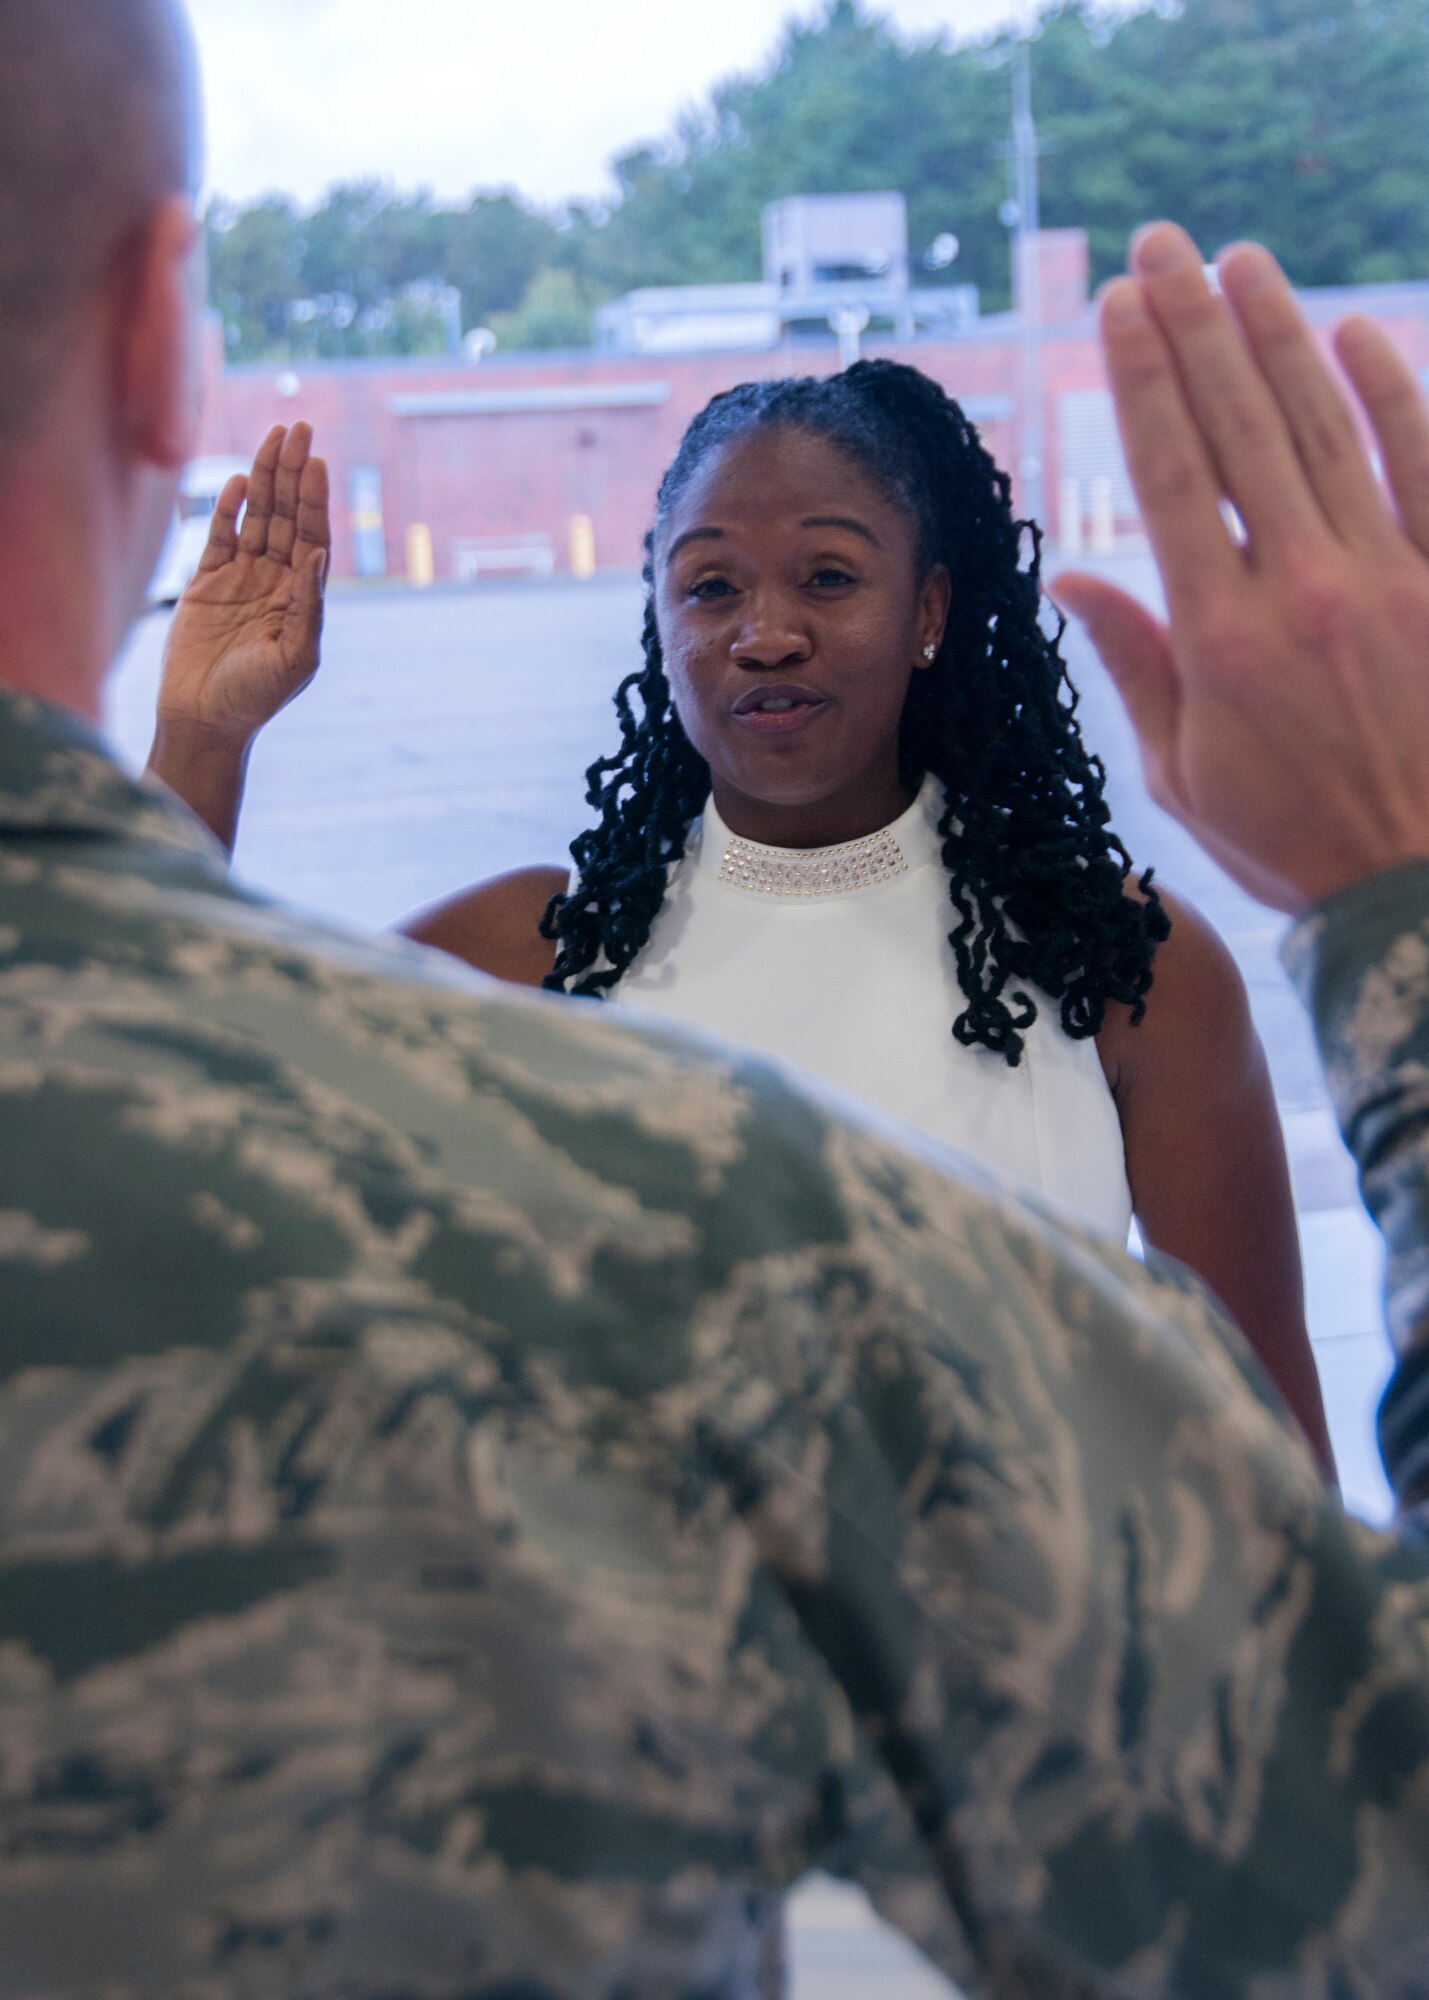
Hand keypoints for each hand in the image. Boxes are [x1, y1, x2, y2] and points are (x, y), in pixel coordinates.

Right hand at [157, 422, 329, 745]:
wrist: (203, 720)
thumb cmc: (254, 698)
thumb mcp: (294, 658)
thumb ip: (308, 607)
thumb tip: (317, 555)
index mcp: (302, 598)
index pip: (312, 536)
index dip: (314, 499)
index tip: (317, 462)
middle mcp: (275, 582)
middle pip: (286, 515)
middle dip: (292, 473)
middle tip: (299, 428)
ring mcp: (240, 579)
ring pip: (256, 517)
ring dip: (265, 478)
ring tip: (274, 437)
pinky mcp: (205, 583)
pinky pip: (219, 535)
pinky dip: (227, 507)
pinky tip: (239, 480)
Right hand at [1051, 222, 1428, 914]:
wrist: (1420, 885)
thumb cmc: (1293, 840)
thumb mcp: (1183, 773)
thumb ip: (1136, 663)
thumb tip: (1075, 578)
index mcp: (1223, 639)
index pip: (1170, 477)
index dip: (1141, 380)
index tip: (1116, 307)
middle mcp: (1303, 587)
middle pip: (1238, 428)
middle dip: (1194, 326)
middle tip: (1160, 248)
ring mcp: (1388, 576)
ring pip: (1324, 428)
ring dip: (1279, 336)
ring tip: (1243, 263)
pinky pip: (1425, 466)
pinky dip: (1395, 393)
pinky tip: (1357, 333)